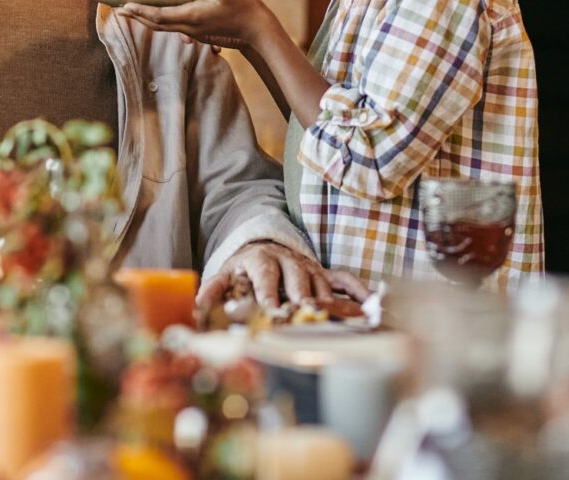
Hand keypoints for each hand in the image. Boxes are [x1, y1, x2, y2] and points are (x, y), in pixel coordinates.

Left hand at [117, 0, 272, 50]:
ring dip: (147, 19)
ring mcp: (194, 31)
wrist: (257, 30)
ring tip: (134, 12)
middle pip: (156, 24)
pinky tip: (160, 14)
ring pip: (164, 27)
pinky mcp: (200, 31)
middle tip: (119, 11)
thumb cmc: (243, 8)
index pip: (158, 15)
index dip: (140, 11)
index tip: (124, 7)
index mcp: (191, 16)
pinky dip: (161, 20)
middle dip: (137, 17)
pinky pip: (174, 26)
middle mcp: (189, 27)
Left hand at [196, 240, 369, 311]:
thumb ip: (212, 290)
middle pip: (298, 278)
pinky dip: (358, 290)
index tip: (272, 310)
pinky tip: (370, 306)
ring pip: (322, 284)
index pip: (266, 275)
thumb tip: (197, 308)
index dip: (269, 292)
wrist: (263, 246)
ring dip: (328, 303)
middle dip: (302, 297)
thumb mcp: (224, 275)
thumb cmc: (242, 269)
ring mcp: (310, 266)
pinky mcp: (324, 273)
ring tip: (333, 323)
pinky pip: (345, 280)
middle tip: (305, 317)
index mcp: (261, 260)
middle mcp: (289, 260)